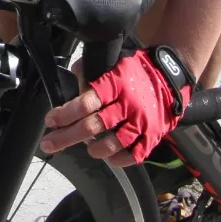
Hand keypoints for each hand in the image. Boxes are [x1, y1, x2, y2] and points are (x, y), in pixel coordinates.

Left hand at [41, 49, 189, 167]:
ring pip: (112, 144)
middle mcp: (127, 105)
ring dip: (94, 149)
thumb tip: (73, 74)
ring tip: (87, 149)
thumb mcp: (114, 62)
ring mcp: (141, 123)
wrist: (171, 78)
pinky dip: (118, 159)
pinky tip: (109, 157)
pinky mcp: (152, 136)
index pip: (85, 103)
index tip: (50, 120)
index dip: (64, 113)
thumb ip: (92, 71)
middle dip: (66, 137)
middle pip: (93, 126)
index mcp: (115, 85)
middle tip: (49, 144)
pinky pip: (133, 155)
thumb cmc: (137, 71)